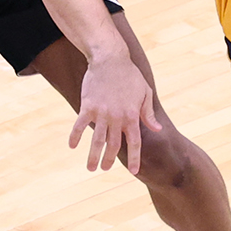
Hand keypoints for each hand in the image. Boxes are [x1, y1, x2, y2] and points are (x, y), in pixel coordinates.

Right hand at [71, 52, 163, 173]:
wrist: (110, 59)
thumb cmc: (130, 76)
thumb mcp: (145, 93)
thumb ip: (149, 114)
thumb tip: (157, 129)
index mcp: (132, 116)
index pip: (134, 143)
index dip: (134, 158)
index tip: (134, 171)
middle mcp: (117, 118)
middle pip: (113, 145)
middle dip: (109, 160)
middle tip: (104, 169)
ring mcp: (101, 113)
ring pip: (97, 140)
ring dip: (93, 156)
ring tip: (90, 167)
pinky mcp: (88, 106)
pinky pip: (80, 125)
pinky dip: (75, 136)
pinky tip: (73, 146)